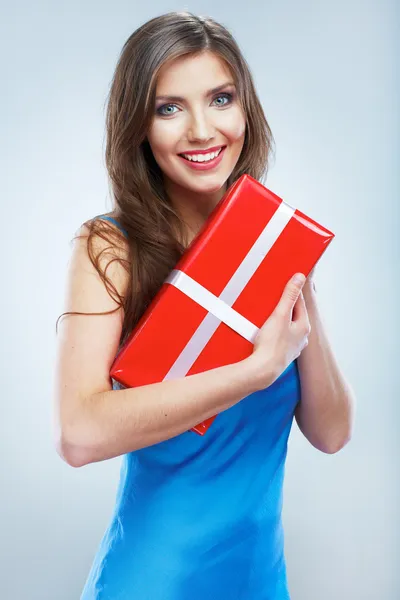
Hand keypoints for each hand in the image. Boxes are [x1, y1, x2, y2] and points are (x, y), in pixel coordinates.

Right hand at [248, 274, 310, 388]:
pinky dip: (276, 332)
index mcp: (304, 326)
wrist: (262, 371)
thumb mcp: (280, 315)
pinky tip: (267, 332)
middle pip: (294, 315)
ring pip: (288, 328)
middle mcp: (301, 337)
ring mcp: (292, 347)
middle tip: (275, 297)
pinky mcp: (282, 354)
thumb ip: (289, 296)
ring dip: (280, 320)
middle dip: (285, 306)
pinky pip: (281, 338)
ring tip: (269, 314)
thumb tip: (300, 277)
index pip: (300, 302)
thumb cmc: (272, 344)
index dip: (292, 291)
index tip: (287, 281)